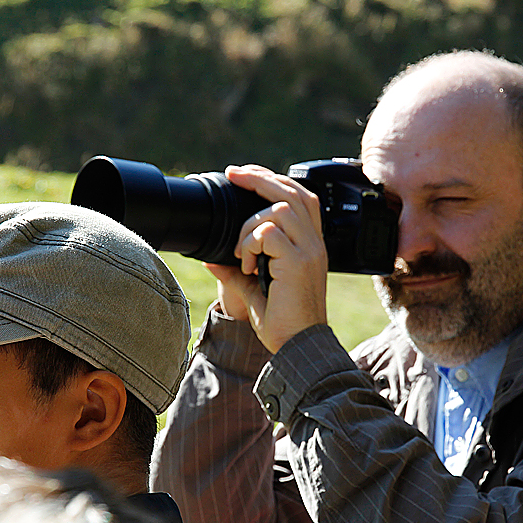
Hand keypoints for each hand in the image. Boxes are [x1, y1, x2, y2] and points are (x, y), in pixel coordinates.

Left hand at [204, 164, 327, 352]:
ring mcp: (309, 251)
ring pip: (279, 208)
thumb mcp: (254, 291)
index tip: (244, 176)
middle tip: (233, 175)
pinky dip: (250, 243)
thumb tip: (209, 259)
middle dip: (260, 178)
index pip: (300, 196)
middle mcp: (314, 244)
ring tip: (241, 253)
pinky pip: (269, 233)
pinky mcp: (299, 262)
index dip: (273, 180)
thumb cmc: (282, 323)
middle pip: (292, 191)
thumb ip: (235, 272)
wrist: (298, 347)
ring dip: (251, 225)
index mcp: (310, 245)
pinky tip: (247, 265)